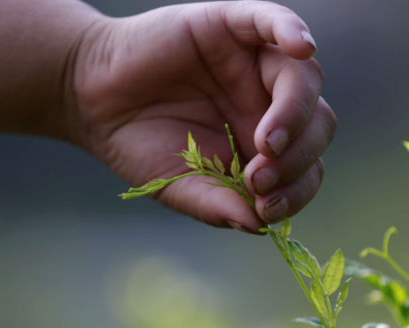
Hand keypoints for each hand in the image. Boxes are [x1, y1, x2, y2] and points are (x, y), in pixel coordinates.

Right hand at [69, 1, 335, 233]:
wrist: (90, 101)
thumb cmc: (140, 145)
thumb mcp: (180, 187)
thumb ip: (218, 206)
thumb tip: (259, 226)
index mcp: (268, 143)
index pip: (310, 166)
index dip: (299, 189)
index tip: (265, 208)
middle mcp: (270, 101)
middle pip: (318, 122)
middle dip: (298, 157)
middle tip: (257, 179)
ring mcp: (254, 61)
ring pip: (305, 77)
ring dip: (295, 114)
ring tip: (266, 144)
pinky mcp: (231, 25)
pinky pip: (271, 19)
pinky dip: (291, 28)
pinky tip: (301, 47)